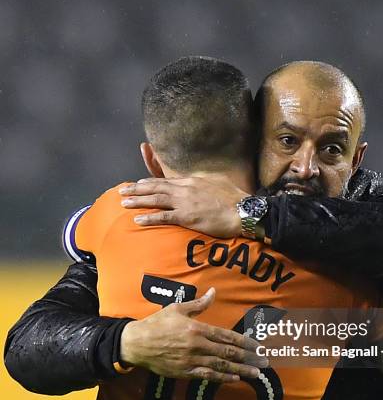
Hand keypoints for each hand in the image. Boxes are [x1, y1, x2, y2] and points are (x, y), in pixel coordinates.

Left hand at [119, 175, 248, 236]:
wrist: (243, 211)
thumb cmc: (235, 199)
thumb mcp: (219, 182)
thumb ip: (205, 180)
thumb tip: (199, 180)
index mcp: (192, 180)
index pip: (166, 180)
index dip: (150, 182)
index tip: (139, 183)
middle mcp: (185, 188)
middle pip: (156, 187)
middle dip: (137, 189)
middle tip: (122, 190)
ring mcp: (185, 202)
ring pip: (156, 199)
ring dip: (138, 200)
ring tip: (123, 202)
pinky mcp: (187, 217)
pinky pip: (163, 217)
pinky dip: (149, 217)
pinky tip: (137, 219)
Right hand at [120, 287, 267, 381]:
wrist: (136, 344)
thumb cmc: (157, 323)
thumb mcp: (177, 308)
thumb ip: (199, 303)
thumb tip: (213, 292)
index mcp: (197, 328)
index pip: (227, 336)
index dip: (245, 342)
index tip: (258, 346)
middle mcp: (198, 345)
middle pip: (228, 353)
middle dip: (249, 358)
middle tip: (264, 362)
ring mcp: (192, 360)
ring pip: (221, 366)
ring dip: (241, 370)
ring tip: (256, 374)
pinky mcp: (185, 372)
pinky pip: (208, 376)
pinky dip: (223, 378)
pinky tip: (235, 379)